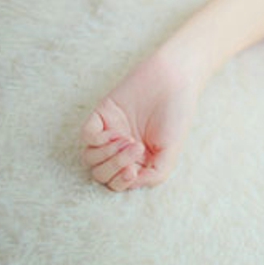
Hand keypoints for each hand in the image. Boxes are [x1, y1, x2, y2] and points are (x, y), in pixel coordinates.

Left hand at [81, 52, 196, 190]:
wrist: (174, 80)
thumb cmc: (176, 114)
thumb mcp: (171, 151)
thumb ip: (153, 174)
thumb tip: (129, 184)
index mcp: (138, 160)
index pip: (117, 182)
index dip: (120, 182)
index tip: (133, 171)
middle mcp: (121, 149)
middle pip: (101, 173)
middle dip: (114, 167)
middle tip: (136, 148)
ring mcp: (110, 132)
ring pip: (90, 158)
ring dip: (107, 155)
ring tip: (129, 141)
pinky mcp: (101, 115)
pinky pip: (86, 137)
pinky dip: (98, 140)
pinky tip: (116, 133)